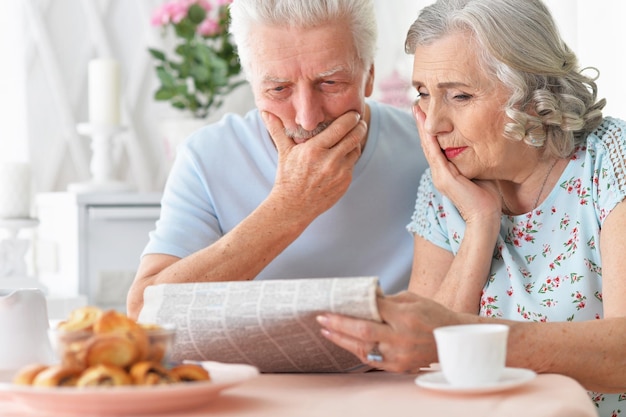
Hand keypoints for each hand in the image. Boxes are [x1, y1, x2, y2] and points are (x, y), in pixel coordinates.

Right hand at [262, 111, 365, 220]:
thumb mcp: (283, 152)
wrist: (293, 207)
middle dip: (360, 126)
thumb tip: (264, 111)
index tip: (353, 113)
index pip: (340, 127)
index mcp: (314, 150)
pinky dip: (349, 158)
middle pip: (354, 137)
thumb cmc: (287, 177)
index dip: (350, 118)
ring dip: (356, 142)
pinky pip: (352, 165)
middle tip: (359, 120)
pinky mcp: (345, 183)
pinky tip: (343, 155)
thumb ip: (278, 130)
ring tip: (351, 136)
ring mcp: (340, 174)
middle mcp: (330, 161)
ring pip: (356, 150)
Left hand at [317, 292, 464, 372]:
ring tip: (326, 330)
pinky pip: (372, 360)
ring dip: (342, 339)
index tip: (335, 300)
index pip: (372, 308)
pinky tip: (344, 342)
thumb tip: (362, 297)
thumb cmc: (431, 313)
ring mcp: (399, 354)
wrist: (453, 339)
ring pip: (363, 349)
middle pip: (363, 331)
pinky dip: (356, 350)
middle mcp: (401, 337)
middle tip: (321, 317)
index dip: (352, 304)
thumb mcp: (411, 299)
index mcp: (405, 316)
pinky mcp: (398, 366)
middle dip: (339, 324)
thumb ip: (386, 300)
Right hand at [413, 105, 501, 223]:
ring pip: (428, 147)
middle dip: (422, 124)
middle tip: (417, 106)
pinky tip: (428, 127)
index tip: (427, 113)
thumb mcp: (477, 172)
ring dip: (422, 128)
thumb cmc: (487, 197)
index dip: (430, 130)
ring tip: (418, 111)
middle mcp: (439, 173)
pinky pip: (435, 154)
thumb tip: (478, 145)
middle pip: (427, 144)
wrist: (485, 215)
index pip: (435, 147)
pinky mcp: (444, 178)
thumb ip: (473, 160)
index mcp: (445, 172)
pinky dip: (430, 140)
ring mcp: (439, 176)